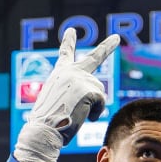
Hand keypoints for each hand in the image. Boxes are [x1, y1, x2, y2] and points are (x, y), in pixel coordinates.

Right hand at [14, 29, 119, 161]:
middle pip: (94, 58)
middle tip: (117, 38)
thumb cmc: (49, 123)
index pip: (65, 54)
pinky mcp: (89, 89)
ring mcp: (80, 78)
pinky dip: (96, 113)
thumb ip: (73, 94)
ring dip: (94, 106)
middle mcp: (70, 72)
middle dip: (107, 47)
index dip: (68, 42)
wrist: (44, 130)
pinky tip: (84, 117)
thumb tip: (95, 104)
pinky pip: (102, 102)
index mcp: (59, 74)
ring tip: (77, 114)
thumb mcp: (58, 102)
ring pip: (100, 91)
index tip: (71, 31)